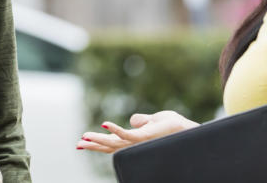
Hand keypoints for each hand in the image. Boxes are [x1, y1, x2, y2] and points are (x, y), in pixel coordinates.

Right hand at [76, 110, 198, 153]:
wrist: (188, 130)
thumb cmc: (175, 126)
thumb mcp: (155, 119)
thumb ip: (142, 120)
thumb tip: (132, 120)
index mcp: (136, 140)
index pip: (113, 143)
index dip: (99, 142)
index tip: (83, 140)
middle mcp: (136, 144)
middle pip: (110, 146)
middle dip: (93, 146)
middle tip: (78, 144)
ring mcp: (139, 142)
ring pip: (115, 144)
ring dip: (98, 140)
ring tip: (84, 138)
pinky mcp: (145, 137)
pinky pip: (127, 136)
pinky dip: (115, 130)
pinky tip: (105, 125)